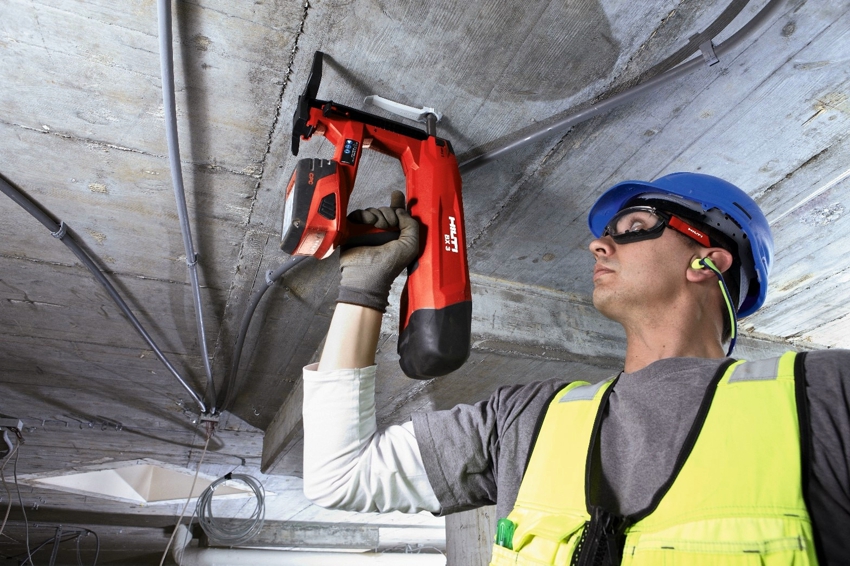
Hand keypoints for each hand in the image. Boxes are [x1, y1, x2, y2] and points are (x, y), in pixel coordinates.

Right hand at [337, 190, 418, 311]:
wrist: (367, 274)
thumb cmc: (390, 264)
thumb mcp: (410, 244)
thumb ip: (411, 224)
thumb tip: (400, 209)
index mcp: (396, 234)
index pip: (398, 215)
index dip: (398, 203)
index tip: (397, 194)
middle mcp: (382, 231)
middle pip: (386, 210)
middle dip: (389, 214)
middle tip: (389, 225)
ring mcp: (367, 230)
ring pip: (373, 210)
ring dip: (378, 215)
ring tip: (377, 227)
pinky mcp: (353, 230)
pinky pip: (358, 213)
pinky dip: (364, 215)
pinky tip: (368, 222)